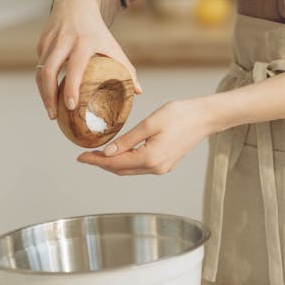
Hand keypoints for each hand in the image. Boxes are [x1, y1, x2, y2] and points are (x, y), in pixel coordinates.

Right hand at [36, 0, 140, 119]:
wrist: (75, 3)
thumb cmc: (97, 30)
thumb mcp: (113, 45)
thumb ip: (126, 68)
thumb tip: (138, 92)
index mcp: (84, 41)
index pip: (75, 67)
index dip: (71, 87)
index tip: (71, 106)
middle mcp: (64, 40)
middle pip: (48, 71)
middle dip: (48, 96)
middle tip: (54, 116)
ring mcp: (50, 41)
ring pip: (40, 71)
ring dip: (43, 94)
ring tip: (51, 111)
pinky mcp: (41, 43)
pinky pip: (39, 67)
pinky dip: (43, 84)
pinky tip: (49, 96)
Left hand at [77, 97, 214, 174]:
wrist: (204, 118)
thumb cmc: (180, 115)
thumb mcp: (150, 123)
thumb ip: (127, 140)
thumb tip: (108, 152)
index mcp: (150, 158)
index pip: (115, 163)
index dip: (96, 161)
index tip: (80, 157)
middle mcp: (155, 168)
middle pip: (121, 170)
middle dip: (101, 164)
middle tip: (85, 156)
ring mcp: (161, 168)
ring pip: (130, 169)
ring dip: (113, 164)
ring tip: (97, 155)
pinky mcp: (165, 164)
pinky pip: (139, 166)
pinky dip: (126, 162)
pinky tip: (119, 154)